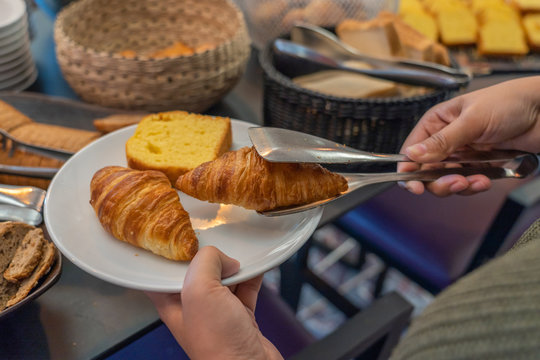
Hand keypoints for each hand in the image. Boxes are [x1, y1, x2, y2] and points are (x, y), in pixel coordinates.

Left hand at [145, 246, 282, 359]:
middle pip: (198, 271)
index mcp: (173, 303)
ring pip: (224, 278)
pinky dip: (252, 276)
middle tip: (218, 242)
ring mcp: (218, 313)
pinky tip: (257, 266)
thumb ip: (206, 263)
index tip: (181, 235)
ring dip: (233, 265)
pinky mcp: (240, 316)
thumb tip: (224, 258)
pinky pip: (246, 288)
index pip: (164, 273)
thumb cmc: (218, 343)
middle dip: (209, 256)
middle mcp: (193, 307)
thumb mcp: (200, 291)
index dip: (172, 254)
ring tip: (241, 253)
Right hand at [398, 76, 539, 195]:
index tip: (415, 186)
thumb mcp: (472, 120)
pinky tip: (486, 180)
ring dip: (459, 185)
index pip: (412, 150)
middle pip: (427, 171)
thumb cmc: (510, 102)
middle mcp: (446, 139)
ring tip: (477, 181)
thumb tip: (412, 154)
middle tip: (456, 183)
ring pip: (447, 180)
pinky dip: (475, 185)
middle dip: (439, 181)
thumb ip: (442, 141)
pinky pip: (468, 182)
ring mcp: (463, 153)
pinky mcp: (480, 164)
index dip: (409, 170)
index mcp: (437, 122)